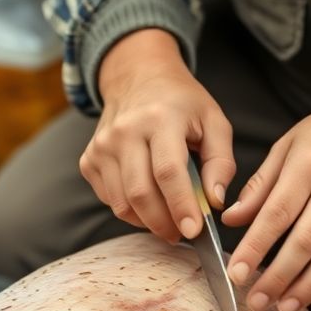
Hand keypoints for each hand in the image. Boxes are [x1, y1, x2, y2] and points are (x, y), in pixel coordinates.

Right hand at [82, 29, 235, 242]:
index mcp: (160, 118)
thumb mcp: (214, 121)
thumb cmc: (182, 103)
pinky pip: (110, 200)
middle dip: (164, 223)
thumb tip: (215, 202)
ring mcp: (101, 146)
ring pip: (121, 203)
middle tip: (184, 234)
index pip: (168, 172)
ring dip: (148, 222)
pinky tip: (149, 202)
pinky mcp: (89, 160)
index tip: (194, 231)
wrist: (138, 77)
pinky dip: (131, 211)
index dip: (181, 206)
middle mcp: (124, 131)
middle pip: (140, 193)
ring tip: (170, 222)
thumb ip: (221, 162)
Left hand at [221, 70, 310, 310]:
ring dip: (306, 289)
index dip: (255, 247)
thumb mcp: (291, 143)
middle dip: (277, 278)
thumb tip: (232, 219)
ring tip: (283, 307)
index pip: (276, 214)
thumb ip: (261, 183)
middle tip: (256, 301)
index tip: (237, 273)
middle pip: (305, 244)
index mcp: (309, 165)